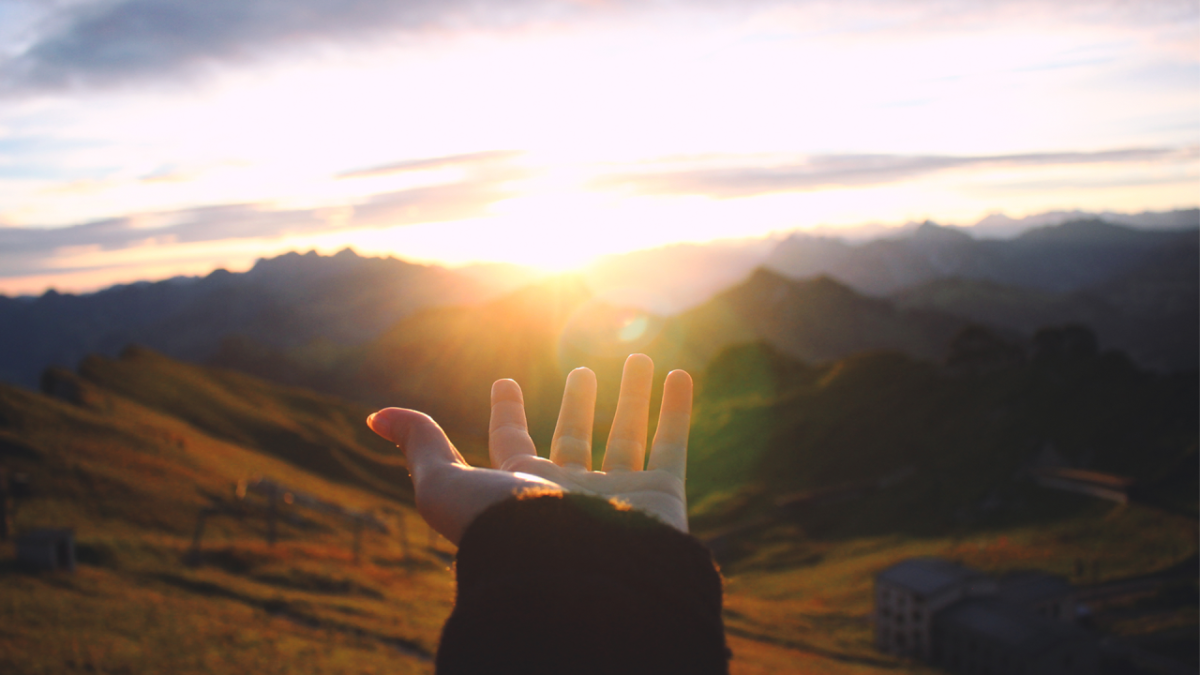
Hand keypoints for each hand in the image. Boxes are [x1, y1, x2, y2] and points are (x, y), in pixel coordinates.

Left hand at [366, 354, 692, 544]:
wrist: (576, 575)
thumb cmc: (505, 533)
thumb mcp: (446, 485)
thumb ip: (421, 446)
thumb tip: (375, 416)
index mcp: (523, 489)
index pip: (513, 444)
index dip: (507, 413)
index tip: (504, 384)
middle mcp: (571, 492)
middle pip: (575, 437)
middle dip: (578, 403)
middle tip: (582, 371)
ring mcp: (618, 495)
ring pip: (628, 434)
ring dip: (632, 395)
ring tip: (637, 358)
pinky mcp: (662, 497)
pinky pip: (672, 444)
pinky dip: (677, 409)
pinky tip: (679, 375)